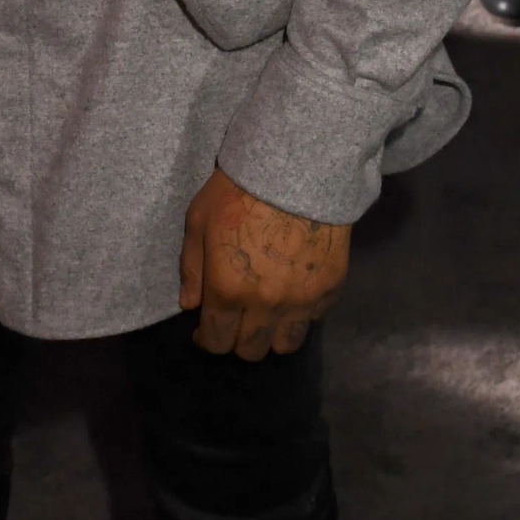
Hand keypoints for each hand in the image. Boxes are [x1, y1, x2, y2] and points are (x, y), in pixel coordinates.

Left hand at [178, 165, 349, 360]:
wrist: (297, 169)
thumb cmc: (237, 191)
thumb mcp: (199, 222)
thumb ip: (192, 268)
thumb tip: (189, 306)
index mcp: (228, 290)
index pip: (216, 342)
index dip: (207, 340)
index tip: (205, 330)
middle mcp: (266, 305)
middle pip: (251, 350)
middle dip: (237, 340)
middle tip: (234, 320)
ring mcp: (302, 301)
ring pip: (286, 344)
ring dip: (271, 335)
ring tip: (265, 316)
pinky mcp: (330, 290)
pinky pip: (314, 320)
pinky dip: (300, 315)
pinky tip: (291, 295)